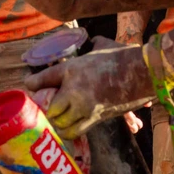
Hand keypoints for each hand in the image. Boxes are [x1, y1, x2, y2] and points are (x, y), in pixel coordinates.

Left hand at [24, 46, 151, 137]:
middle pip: (51, 109)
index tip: (30, 85)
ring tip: (58, 119)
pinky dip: (70, 131)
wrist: (143, 72)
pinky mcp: (98, 118)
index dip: (32, 84)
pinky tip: (70, 126)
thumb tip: (90, 42)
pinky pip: (77, 131)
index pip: (43, 79)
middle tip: (47, 107)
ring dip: (58, 123)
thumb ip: (91, 46)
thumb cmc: (123, 56)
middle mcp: (75, 90)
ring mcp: (86, 107)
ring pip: (62, 124)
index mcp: (72, 69)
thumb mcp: (101, 46)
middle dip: (47, 110)